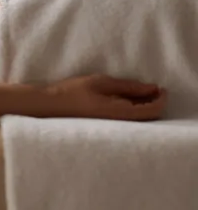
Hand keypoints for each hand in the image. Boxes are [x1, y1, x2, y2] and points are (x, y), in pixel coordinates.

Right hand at [40, 75, 167, 120]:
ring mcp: (112, 126)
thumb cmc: (72, 92)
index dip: (161, 99)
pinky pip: (128, 119)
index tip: (161, 87)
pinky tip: (125, 99)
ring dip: (144, 105)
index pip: (153, 110)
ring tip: (139, 91)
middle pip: (149, 117)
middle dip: (155, 102)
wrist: (47, 106)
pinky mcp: (106, 126)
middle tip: (152, 88)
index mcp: (120, 113)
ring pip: (138, 119)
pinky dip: (133, 109)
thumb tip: (152, 88)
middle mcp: (119, 124)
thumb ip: (129, 86)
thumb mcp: (102, 83)